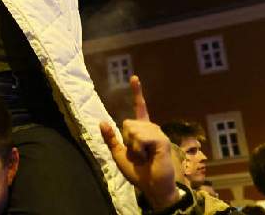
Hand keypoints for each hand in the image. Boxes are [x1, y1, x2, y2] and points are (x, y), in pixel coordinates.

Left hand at [100, 75, 180, 210]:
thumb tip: (102, 122)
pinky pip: (141, 137)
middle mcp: (151, 128)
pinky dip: (139, 149)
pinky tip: (149, 156)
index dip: (137, 92)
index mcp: (142, 130)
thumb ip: (111, 139)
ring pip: (133, 129)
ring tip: (145, 156)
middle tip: (138, 154)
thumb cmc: (138, 172)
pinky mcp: (161, 140)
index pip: (139, 108)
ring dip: (133, 146)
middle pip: (127, 123)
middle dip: (127, 140)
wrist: (152, 186)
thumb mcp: (119, 154)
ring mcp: (157, 133)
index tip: (134, 77)